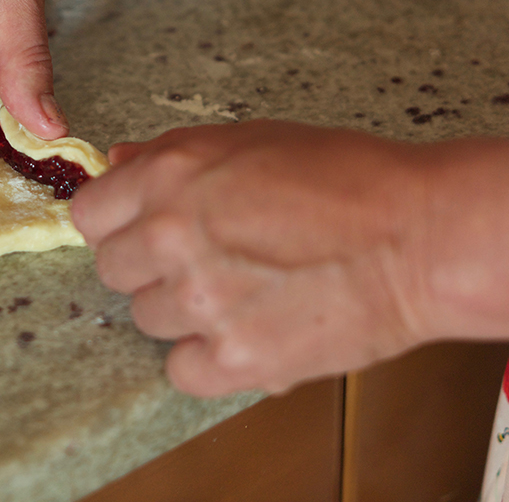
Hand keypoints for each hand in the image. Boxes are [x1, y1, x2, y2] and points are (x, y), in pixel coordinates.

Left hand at [71, 121, 434, 395]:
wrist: (419, 235)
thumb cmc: (348, 178)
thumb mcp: (251, 139)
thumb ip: (173, 154)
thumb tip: (120, 162)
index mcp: (171, 175)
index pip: (89, 215)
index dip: (115, 224)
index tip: (137, 232)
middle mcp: (173, 236)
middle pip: (112, 271)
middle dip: (147, 268)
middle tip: (199, 261)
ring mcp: (200, 300)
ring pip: (147, 319)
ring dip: (183, 312)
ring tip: (240, 294)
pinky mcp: (235, 358)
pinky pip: (182, 370)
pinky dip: (209, 359)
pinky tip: (246, 333)